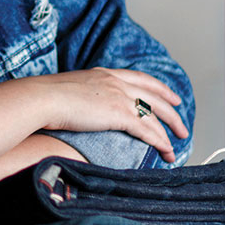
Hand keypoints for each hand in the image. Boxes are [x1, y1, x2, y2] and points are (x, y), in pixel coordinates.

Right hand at [0, 67, 187, 174]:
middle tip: (182, 124)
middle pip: (155, 96)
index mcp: (105, 73)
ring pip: (155, 115)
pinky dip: (159, 141)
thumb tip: (81, 105)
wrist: (42, 98)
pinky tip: (166, 151)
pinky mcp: (119, 114)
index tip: (171, 96)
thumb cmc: (45, 97)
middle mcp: (116, 82)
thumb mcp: (69, 88)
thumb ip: (83, 94)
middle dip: (172, 111)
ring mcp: (119, 96)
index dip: (159, 88)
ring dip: (169, 131)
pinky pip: (147, 130)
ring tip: (177, 145)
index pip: (140, 78)